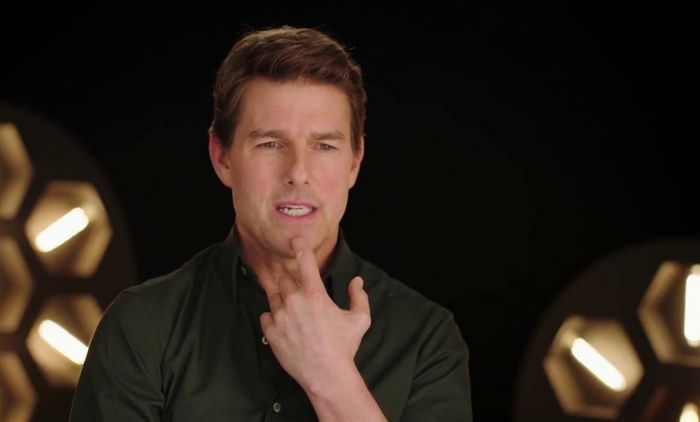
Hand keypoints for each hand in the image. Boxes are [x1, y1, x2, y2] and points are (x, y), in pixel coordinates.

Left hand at [260, 237, 370, 392]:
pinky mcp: (271, 331)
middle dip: (291, 281)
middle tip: (300, 292)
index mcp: (315, 294)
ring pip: (274, 295)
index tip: (295, 240)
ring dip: (282, 298)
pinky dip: (273, 316)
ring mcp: (280, 316)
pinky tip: (285, 324)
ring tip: (294, 312)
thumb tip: (357, 281)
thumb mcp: (360, 319)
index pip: (304, 260)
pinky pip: (266, 315)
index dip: (299, 247)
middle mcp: (294, 301)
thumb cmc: (344, 347)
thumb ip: (359, 296)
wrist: (326, 375)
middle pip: (285, 278)